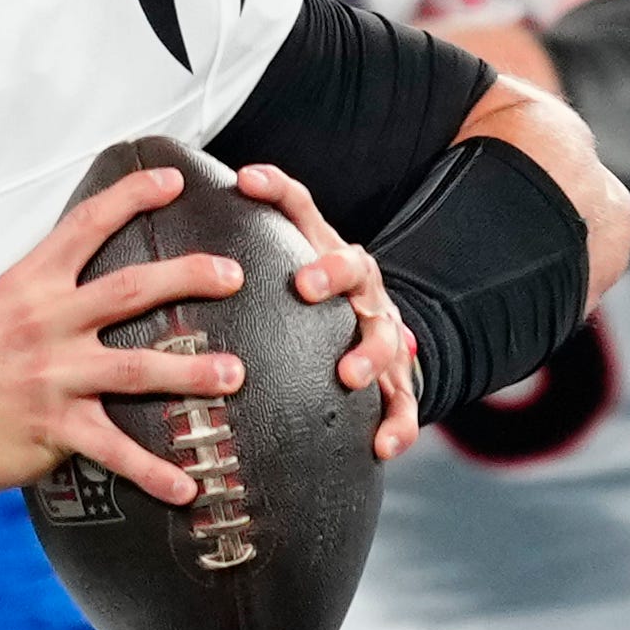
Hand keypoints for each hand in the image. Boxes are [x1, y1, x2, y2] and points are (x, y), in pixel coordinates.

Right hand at [0, 161, 246, 509]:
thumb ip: (42, 296)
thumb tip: (88, 285)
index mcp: (29, 286)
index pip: (85, 227)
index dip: (131, 197)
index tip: (172, 182)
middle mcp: (44, 324)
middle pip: (129, 290)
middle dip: (188, 277)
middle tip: (233, 274)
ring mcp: (51, 377)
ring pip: (135, 369)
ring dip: (190, 372)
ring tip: (234, 374)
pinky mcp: (54, 428)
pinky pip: (115, 451)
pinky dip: (154, 472)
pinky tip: (186, 486)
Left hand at [227, 159, 421, 461]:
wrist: (375, 340)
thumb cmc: (316, 297)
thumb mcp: (291, 258)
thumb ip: (259, 226)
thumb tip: (224, 182)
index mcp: (331, 254)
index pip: (305, 212)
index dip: (278, 192)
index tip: (247, 182)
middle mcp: (363, 290)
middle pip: (356, 271)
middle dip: (332, 275)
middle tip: (304, 286)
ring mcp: (386, 335)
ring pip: (386, 340)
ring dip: (368, 356)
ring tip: (348, 377)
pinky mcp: (398, 383)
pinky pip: (405, 405)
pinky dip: (398, 426)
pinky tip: (382, 447)